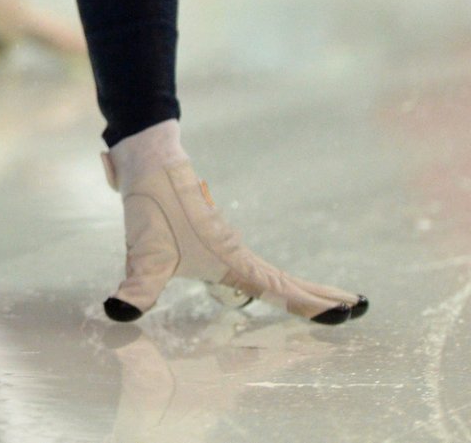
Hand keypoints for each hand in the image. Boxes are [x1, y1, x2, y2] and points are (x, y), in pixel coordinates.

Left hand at [103, 121, 366, 323]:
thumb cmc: (151, 208)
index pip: (281, 291)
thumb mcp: (143, 254)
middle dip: (320, 297)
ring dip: (303, 288)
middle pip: (287, 282)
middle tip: (358, 307)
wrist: (150, 162)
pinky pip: (256, 266)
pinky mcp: (214, 238)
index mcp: (233, 261)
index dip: (312, 306)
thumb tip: (117, 312)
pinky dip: (277, 280)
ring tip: (331, 299)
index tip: (348, 314)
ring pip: (274, 273)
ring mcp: (228, 245)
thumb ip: (135, 288)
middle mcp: (237, 254)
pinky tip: (272, 285)